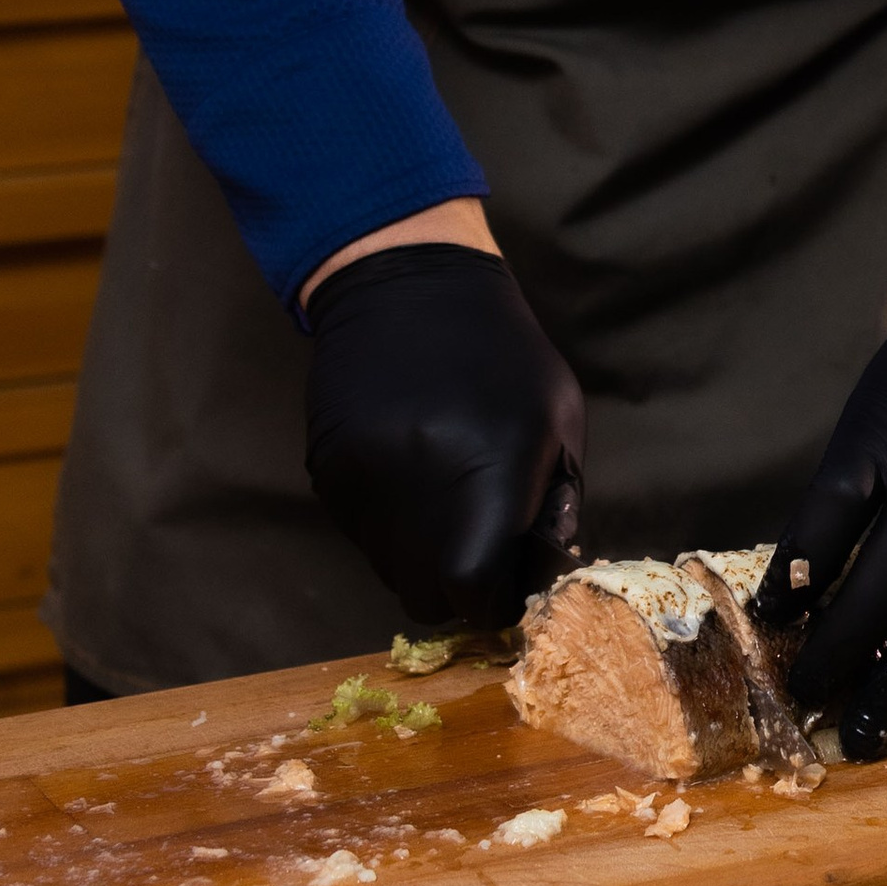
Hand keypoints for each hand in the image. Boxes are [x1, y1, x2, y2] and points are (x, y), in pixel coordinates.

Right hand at [304, 245, 583, 628]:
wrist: (408, 286)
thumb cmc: (503, 355)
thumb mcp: (559, 421)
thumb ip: (555, 505)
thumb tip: (539, 575)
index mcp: (486, 476)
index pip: (474, 590)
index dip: (494, 599)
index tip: (506, 582)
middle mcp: (413, 489)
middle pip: (425, 595)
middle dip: (456, 587)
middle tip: (478, 547)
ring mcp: (361, 483)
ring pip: (389, 568)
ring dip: (420, 554)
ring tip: (443, 494)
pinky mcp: (327, 472)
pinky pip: (359, 532)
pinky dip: (387, 524)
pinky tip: (408, 470)